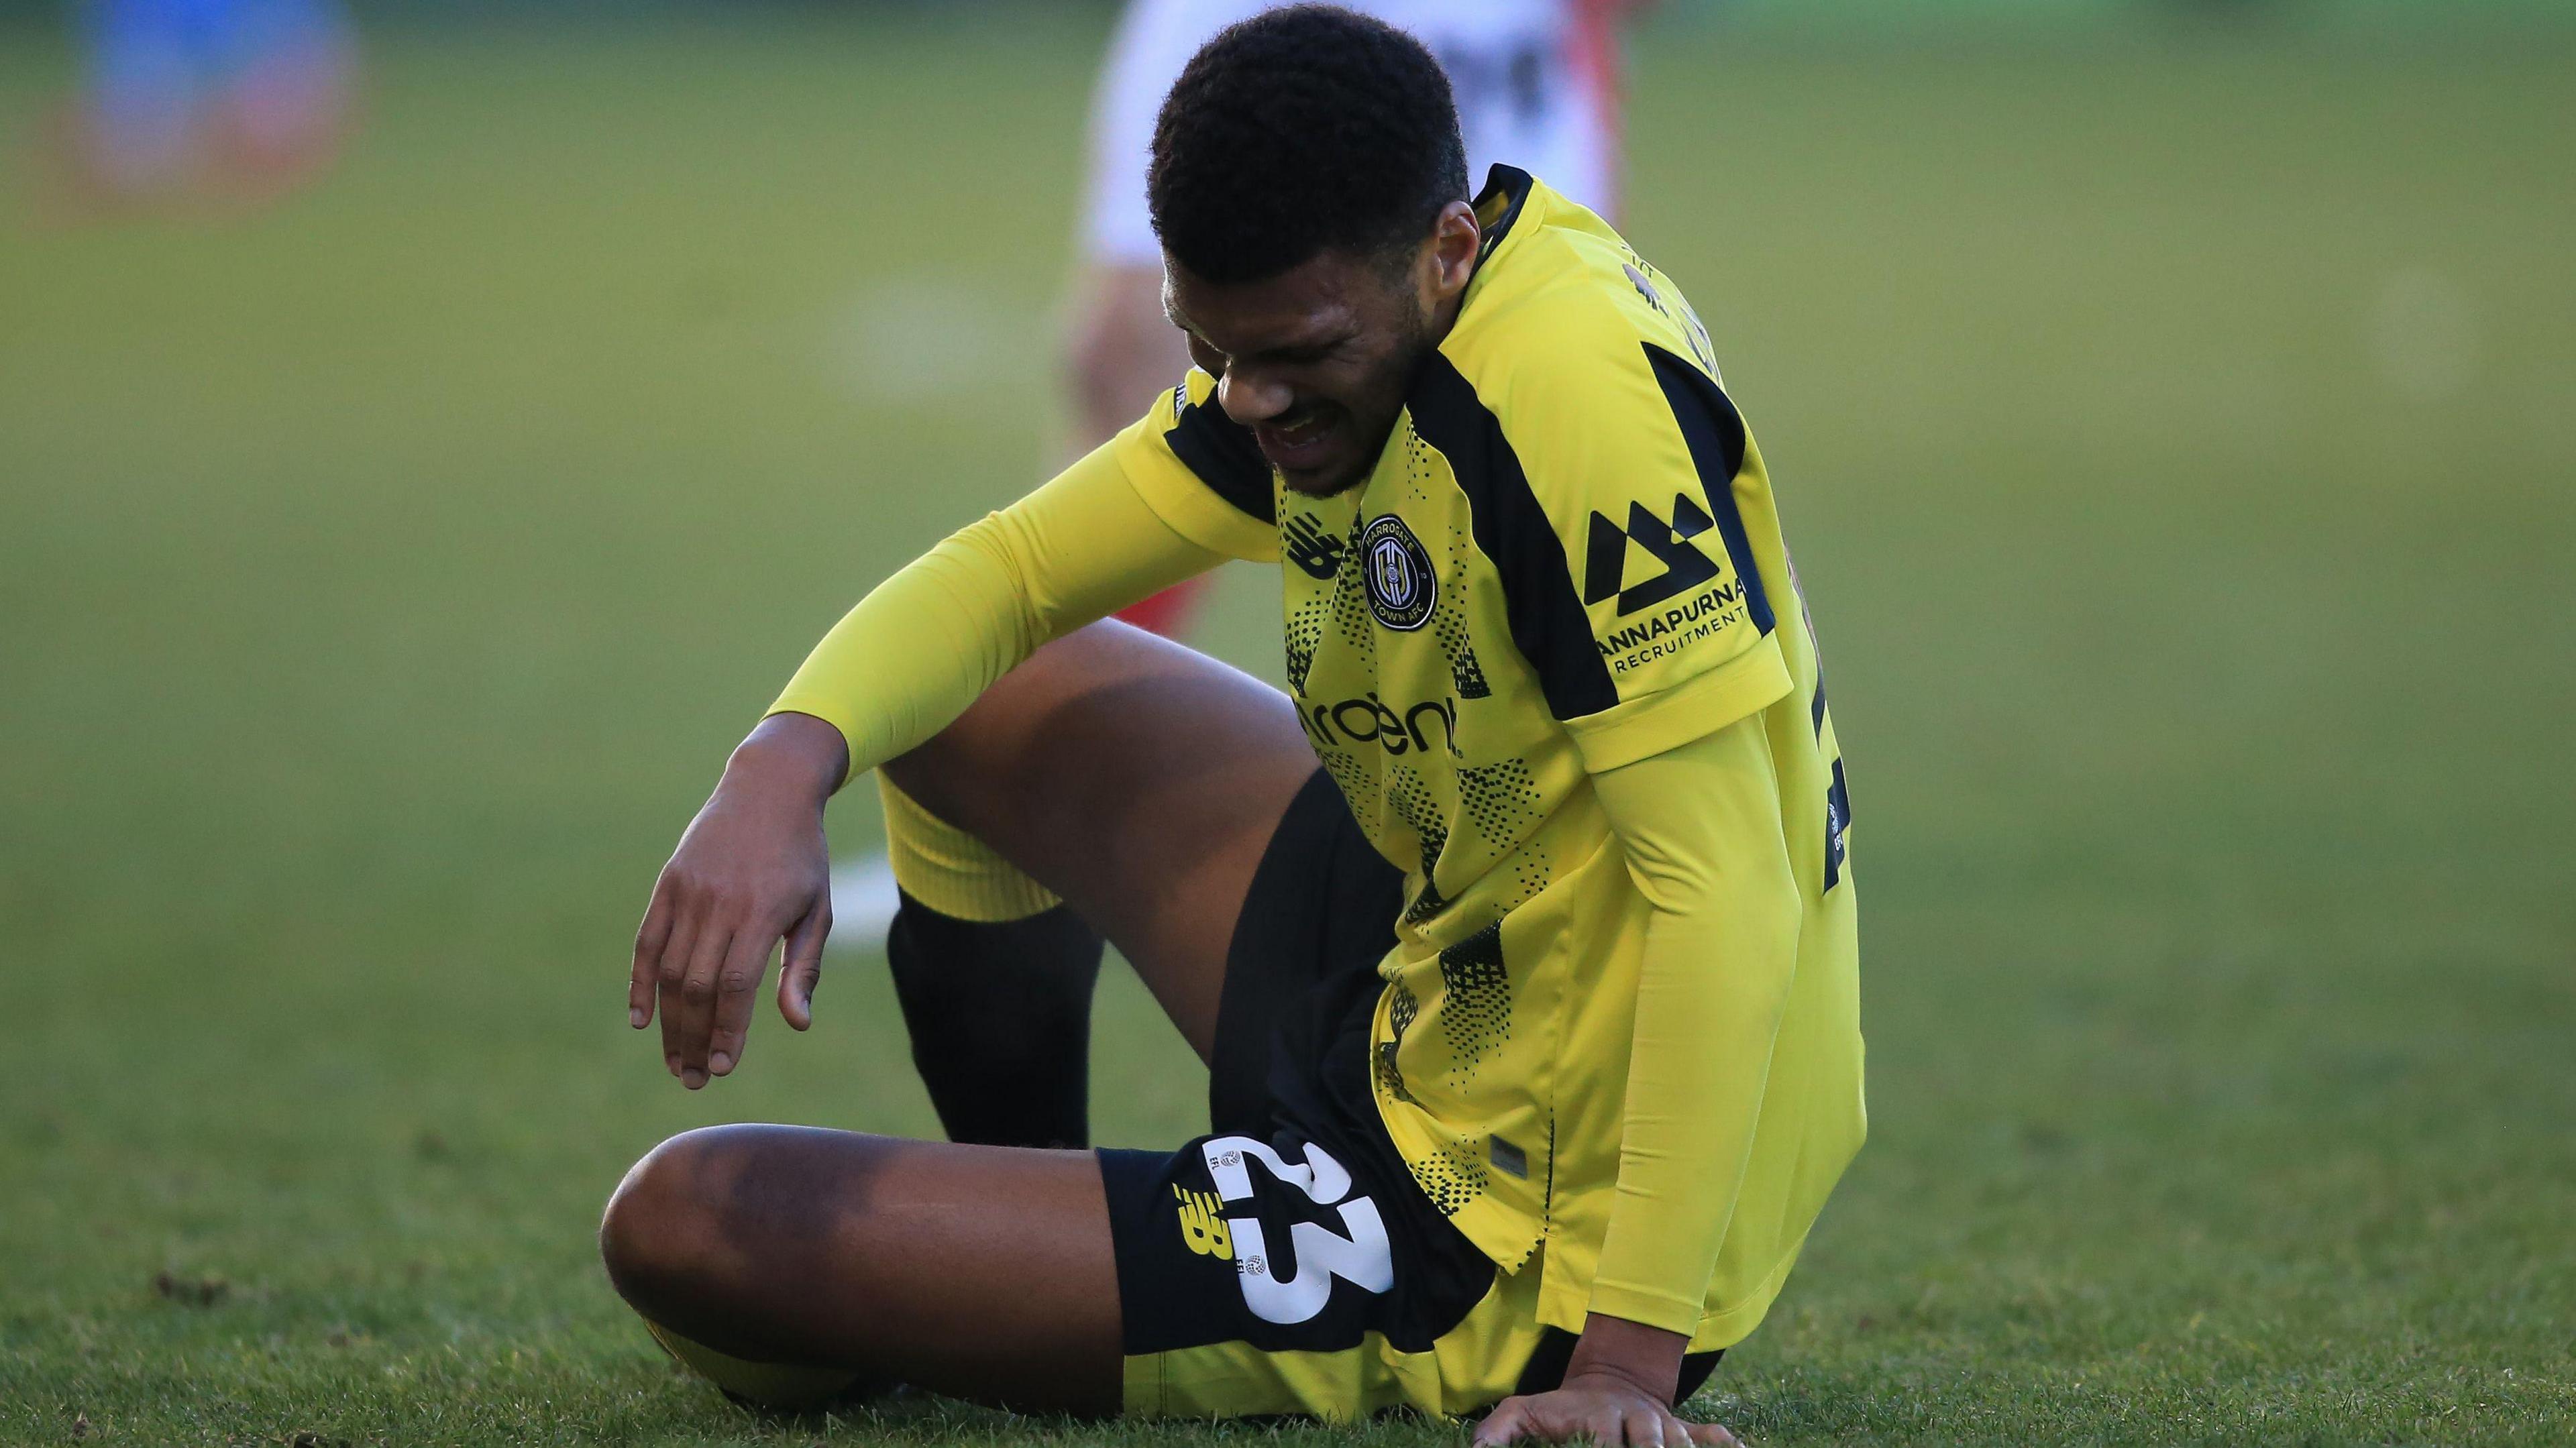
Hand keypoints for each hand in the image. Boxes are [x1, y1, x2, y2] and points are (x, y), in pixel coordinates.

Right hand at [629, 712, 847, 1086]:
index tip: (724, 1067)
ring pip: (671, 970)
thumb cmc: (802, 858)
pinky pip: (647, 942)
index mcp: (763, 911)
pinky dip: (640, 982)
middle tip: (695, 1079)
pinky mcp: (668, 883)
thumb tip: (797, 1025)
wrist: (768, 790)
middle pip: (698, 985)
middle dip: (694, 1039)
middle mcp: (721, 902)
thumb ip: (804, 968)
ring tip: (676, 1061)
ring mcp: (689, 891)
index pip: (736, 984)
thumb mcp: (818, 909)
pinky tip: (641, 1020)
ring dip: (669, 1023)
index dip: (727, 1030)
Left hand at [1473, 1370, 1738, 1446]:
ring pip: (1681, 1438)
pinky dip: (1724, 1440)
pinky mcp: (1678, 1428)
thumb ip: (1497, 1431)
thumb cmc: (1558, 1408)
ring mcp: (1660, 1424)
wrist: (1603, 1380)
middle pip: (1651, 1439)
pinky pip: (1708, 1432)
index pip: (1606, 1442)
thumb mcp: (1524, 1412)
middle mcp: (1635, 1420)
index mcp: (1600, 1420)